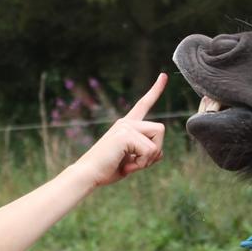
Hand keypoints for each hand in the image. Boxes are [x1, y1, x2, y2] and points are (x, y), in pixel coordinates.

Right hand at [73, 73, 167, 187]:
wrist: (87, 174)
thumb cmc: (106, 170)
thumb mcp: (131, 160)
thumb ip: (145, 153)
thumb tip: (159, 152)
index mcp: (127, 125)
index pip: (143, 104)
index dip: (155, 90)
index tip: (163, 76)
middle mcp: (126, 122)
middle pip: (161, 130)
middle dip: (155, 151)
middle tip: (136, 162)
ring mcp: (125, 126)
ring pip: (157, 141)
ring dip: (148, 159)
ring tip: (128, 163)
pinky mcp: (125, 134)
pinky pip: (150, 151)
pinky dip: (141, 164)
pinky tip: (125, 165)